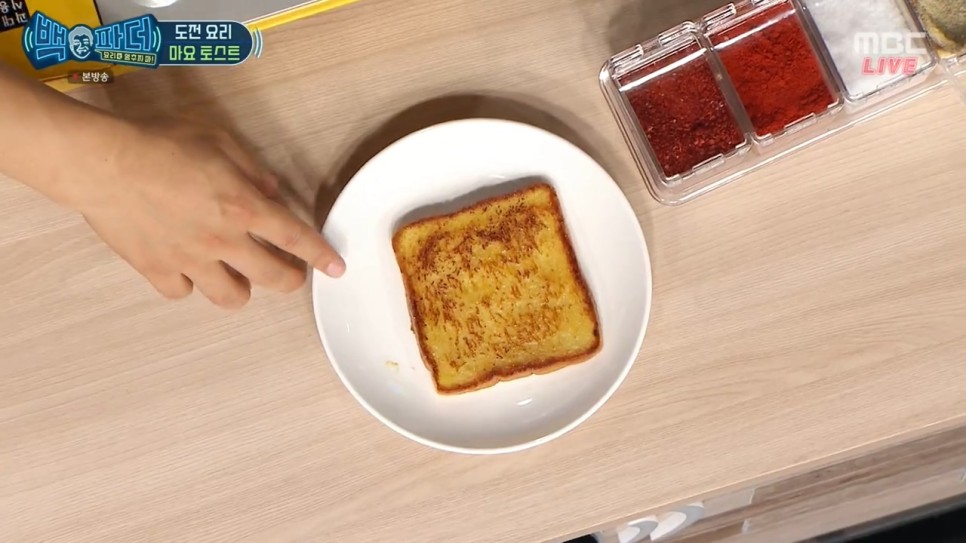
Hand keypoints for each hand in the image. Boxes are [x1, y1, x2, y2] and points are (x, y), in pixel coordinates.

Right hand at [75, 117, 344, 308]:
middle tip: (288, 273)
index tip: (336, 268)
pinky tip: (186, 267)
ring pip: (231, 298)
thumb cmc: (158, 141)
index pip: (296, 238)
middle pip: (273, 279)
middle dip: (290, 279)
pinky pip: (183, 292)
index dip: (321, 256)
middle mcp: (223, 240)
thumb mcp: (217, 140)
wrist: (101, 161)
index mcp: (243, 206)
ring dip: (241, 287)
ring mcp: (190, 260)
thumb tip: (272, 192)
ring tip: (235, 271)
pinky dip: (189, 283)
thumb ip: (252, 169)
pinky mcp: (157, 269)